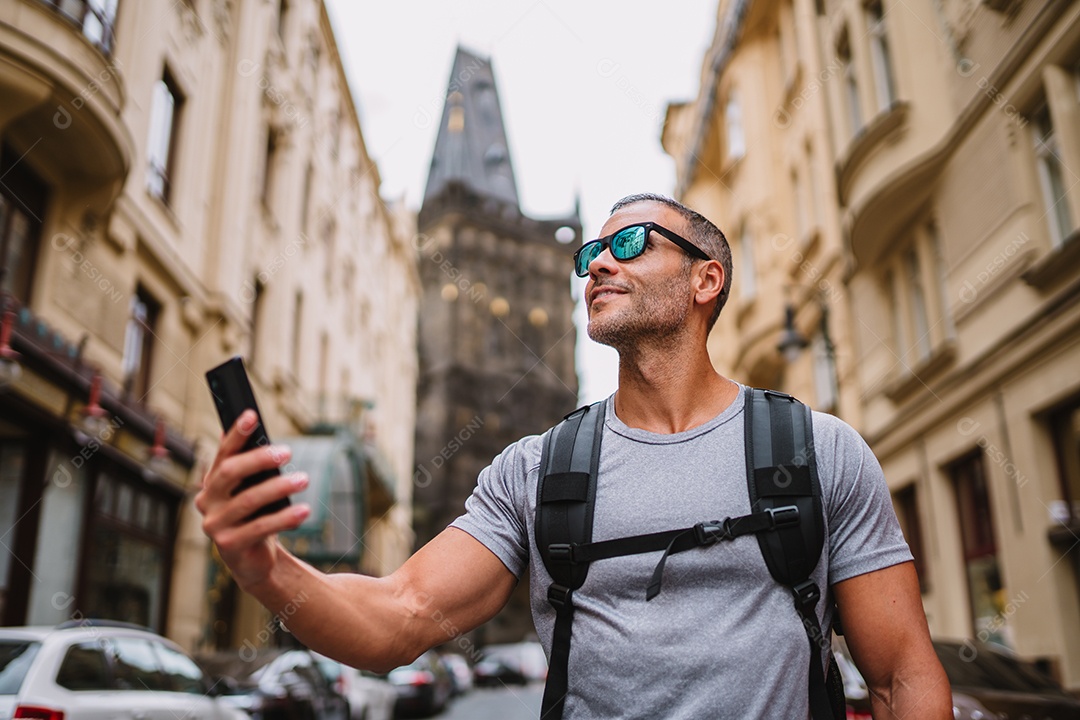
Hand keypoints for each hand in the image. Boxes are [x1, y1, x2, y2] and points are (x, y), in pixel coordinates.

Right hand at [195, 410, 310, 589]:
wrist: (253, 560)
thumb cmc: (255, 516)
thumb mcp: (251, 489)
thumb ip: (251, 466)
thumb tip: (254, 429)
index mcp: (212, 483)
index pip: (223, 454)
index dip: (235, 434)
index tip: (251, 415)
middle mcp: (207, 502)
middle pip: (231, 472)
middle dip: (259, 458)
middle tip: (287, 451)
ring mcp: (215, 525)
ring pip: (249, 500)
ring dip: (279, 487)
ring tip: (304, 479)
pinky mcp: (229, 545)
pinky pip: (260, 527)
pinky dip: (285, 517)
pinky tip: (304, 510)